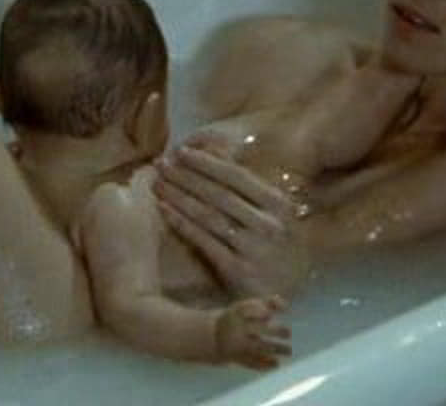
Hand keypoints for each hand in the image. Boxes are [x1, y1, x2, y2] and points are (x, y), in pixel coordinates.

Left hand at [153, 142, 310, 298]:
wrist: (288, 292)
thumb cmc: (277, 248)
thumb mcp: (275, 215)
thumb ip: (250, 192)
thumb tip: (214, 159)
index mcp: (278, 204)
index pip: (237, 176)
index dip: (206, 163)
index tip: (181, 152)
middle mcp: (268, 223)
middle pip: (219, 193)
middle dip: (186, 176)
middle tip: (161, 165)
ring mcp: (253, 247)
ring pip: (208, 215)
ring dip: (179, 196)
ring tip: (157, 184)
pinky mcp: (237, 270)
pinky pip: (203, 241)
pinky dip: (181, 223)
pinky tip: (164, 210)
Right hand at [214, 296, 290, 369]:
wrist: (216, 336)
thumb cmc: (240, 318)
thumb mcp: (249, 307)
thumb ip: (268, 302)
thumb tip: (286, 306)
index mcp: (237, 313)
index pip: (249, 310)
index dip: (261, 311)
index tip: (271, 314)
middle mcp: (236, 328)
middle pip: (258, 329)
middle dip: (276, 331)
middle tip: (289, 333)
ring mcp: (236, 344)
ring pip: (258, 347)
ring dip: (275, 349)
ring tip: (289, 351)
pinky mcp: (236, 358)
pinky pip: (251, 362)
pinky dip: (264, 365)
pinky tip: (277, 364)